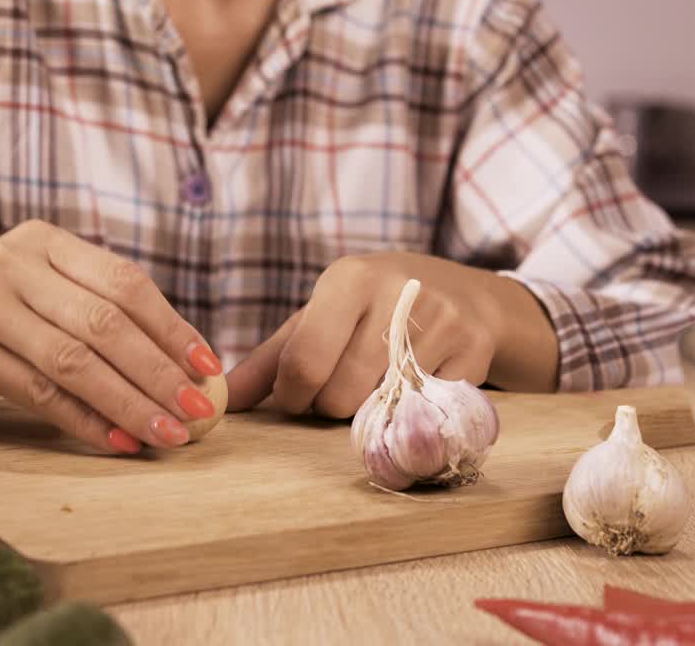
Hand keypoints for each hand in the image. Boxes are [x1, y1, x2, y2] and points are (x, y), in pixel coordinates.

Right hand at [0, 220, 223, 454]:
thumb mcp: (32, 293)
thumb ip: (90, 310)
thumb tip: (178, 365)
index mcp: (45, 242)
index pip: (125, 283)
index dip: (172, 327)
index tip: (209, 367)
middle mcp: (16, 263)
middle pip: (107, 322)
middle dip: (161, 371)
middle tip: (200, 410)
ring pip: (77, 360)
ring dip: (130, 403)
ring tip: (169, 434)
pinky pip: (39, 391)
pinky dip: (84, 421)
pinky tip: (116, 442)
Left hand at [227, 252, 555, 415]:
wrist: (464, 294)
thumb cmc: (372, 310)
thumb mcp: (320, 319)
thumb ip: (271, 361)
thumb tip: (219, 398)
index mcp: (348, 279)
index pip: (304, 362)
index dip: (293, 396)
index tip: (298, 395)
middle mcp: (397, 292)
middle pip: (341, 393)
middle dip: (329, 407)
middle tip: (338, 393)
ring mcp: (441, 321)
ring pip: (383, 407)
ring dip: (368, 413)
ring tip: (371, 388)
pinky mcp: (474, 351)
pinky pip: (425, 412)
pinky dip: (411, 415)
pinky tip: (411, 391)